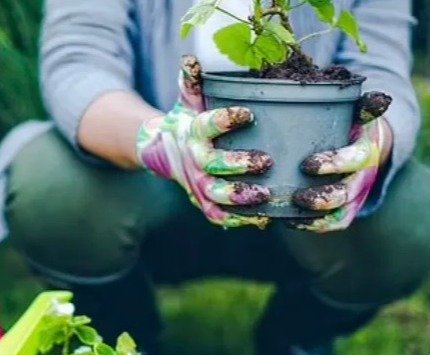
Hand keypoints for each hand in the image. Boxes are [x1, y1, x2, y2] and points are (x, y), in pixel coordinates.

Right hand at [136, 55, 272, 228]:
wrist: (163, 151)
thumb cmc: (187, 120)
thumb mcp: (189, 100)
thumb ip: (193, 82)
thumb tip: (191, 60)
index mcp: (193, 133)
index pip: (207, 125)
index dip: (226, 120)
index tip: (249, 113)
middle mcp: (194, 161)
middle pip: (213, 166)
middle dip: (239, 165)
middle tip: (265, 161)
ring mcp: (198, 185)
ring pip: (217, 195)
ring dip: (241, 197)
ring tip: (266, 194)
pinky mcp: (204, 203)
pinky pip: (219, 215)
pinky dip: (239, 220)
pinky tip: (262, 219)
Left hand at [290, 92, 392, 232]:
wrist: (369, 143)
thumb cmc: (352, 123)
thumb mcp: (358, 111)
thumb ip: (362, 105)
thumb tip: (379, 98)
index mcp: (366, 150)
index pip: (355, 160)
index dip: (334, 164)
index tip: (307, 165)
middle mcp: (363, 177)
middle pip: (347, 193)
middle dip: (323, 198)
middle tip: (297, 197)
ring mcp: (355, 196)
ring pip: (340, 214)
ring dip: (316, 217)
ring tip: (290, 212)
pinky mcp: (346, 209)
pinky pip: (333, 223)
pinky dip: (313, 226)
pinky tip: (289, 222)